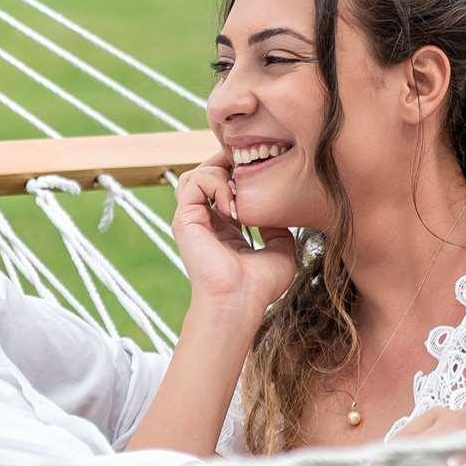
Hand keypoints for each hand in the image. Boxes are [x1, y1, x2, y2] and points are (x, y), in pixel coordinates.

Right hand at [173, 154, 300, 318]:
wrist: (240, 302)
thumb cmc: (259, 286)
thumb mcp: (281, 250)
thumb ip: (278, 227)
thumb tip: (276, 210)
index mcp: (225, 229)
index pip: (224, 188)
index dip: (240, 174)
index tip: (261, 171)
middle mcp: (206, 222)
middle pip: (206, 175)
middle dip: (228, 163)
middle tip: (249, 166)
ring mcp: (193, 220)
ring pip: (195, 174)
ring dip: (219, 170)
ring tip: (238, 187)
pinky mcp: (184, 219)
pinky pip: (194, 182)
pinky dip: (215, 182)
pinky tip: (233, 203)